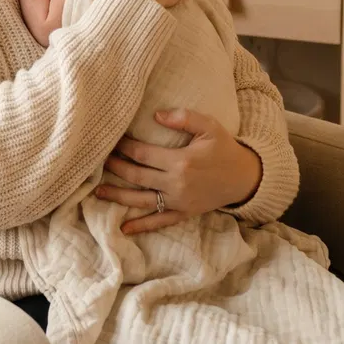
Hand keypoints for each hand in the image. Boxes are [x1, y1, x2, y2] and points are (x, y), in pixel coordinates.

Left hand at [94, 108, 262, 233]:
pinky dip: (142, 226)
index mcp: (180, 161)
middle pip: (137, 176)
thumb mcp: (210, 126)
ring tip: (98, 192)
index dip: (124, 147)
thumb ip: (184, 118)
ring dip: (119, 196)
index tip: (112, 140)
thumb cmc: (226, 148)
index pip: (143, 153)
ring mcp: (179, 201)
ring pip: (142, 200)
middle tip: (98, 160)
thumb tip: (156, 115)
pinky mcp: (183, 213)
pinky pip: (159, 221)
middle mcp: (176, 183)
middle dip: (116, 167)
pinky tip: (125, 228)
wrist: (245, 178)